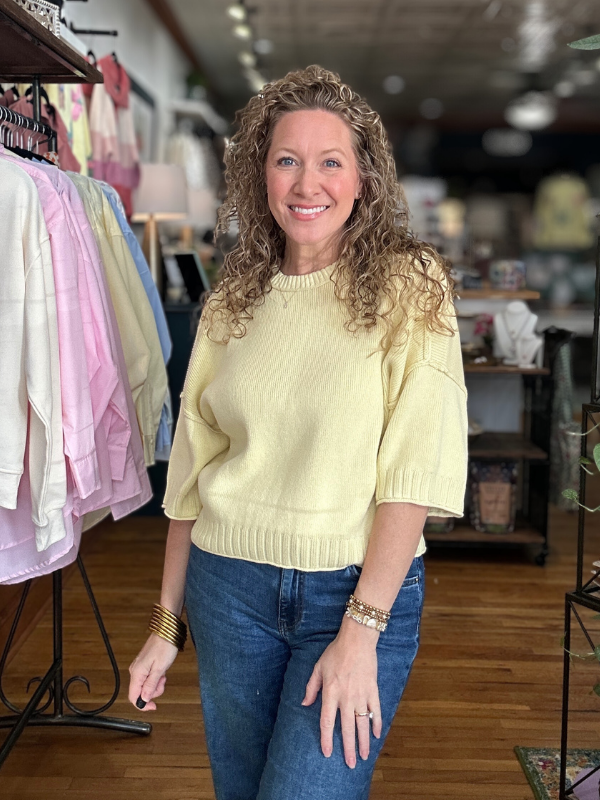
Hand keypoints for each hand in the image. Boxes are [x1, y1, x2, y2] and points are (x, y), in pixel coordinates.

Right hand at [128, 633, 178, 711]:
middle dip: (153, 692)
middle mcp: (135, 671)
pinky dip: (156, 678)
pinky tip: (162, 671)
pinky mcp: (144, 664)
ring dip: (156, 685)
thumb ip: (150, 685)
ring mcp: (139, 667)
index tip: (154, 706)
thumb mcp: (160, 669)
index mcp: (137, 673)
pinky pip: (148, 678)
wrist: (167, 631)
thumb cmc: (164, 646)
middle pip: (140, 692)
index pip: (133, 697)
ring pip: (145, 686)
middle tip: (163, 682)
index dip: (143, 705)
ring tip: (163, 674)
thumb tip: (143, 699)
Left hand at [301, 617, 381, 767]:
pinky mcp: (373, 690)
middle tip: (351, 764)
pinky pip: (376, 711)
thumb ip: (311, 687)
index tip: (328, 753)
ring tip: (364, 756)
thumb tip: (304, 704)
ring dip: (364, 741)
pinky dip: (377, 723)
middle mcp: (346, 697)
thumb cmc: (335, 652)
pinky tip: (377, 735)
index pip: (327, 722)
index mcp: (330, 692)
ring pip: (363, 724)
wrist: (357, 639)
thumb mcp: (318, 668)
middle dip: (348, 748)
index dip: (327, 739)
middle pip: (347, 728)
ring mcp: (361, 695)